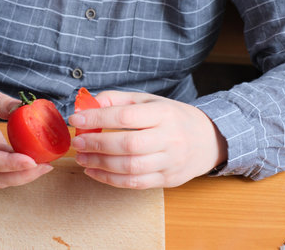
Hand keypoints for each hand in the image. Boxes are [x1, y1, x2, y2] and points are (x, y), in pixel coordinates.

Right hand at [0, 82, 52, 187]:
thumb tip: (23, 108)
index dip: (9, 164)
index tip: (31, 162)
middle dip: (22, 175)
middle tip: (47, 166)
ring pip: (1, 179)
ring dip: (24, 176)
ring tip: (47, 165)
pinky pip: (5, 172)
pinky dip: (22, 170)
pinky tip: (39, 161)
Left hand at [68, 91, 227, 188]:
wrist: (208, 139)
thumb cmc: (171, 117)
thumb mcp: (148, 101)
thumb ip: (118, 100)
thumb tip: (88, 105)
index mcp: (164, 113)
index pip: (126, 116)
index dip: (97, 118)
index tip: (76, 120)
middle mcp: (170, 138)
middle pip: (128, 144)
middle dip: (97, 144)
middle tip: (77, 143)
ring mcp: (171, 161)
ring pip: (131, 167)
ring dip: (100, 164)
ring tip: (81, 158)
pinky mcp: (168, 179)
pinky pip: (135, 183)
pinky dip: (110, 180)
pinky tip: (94, 172)